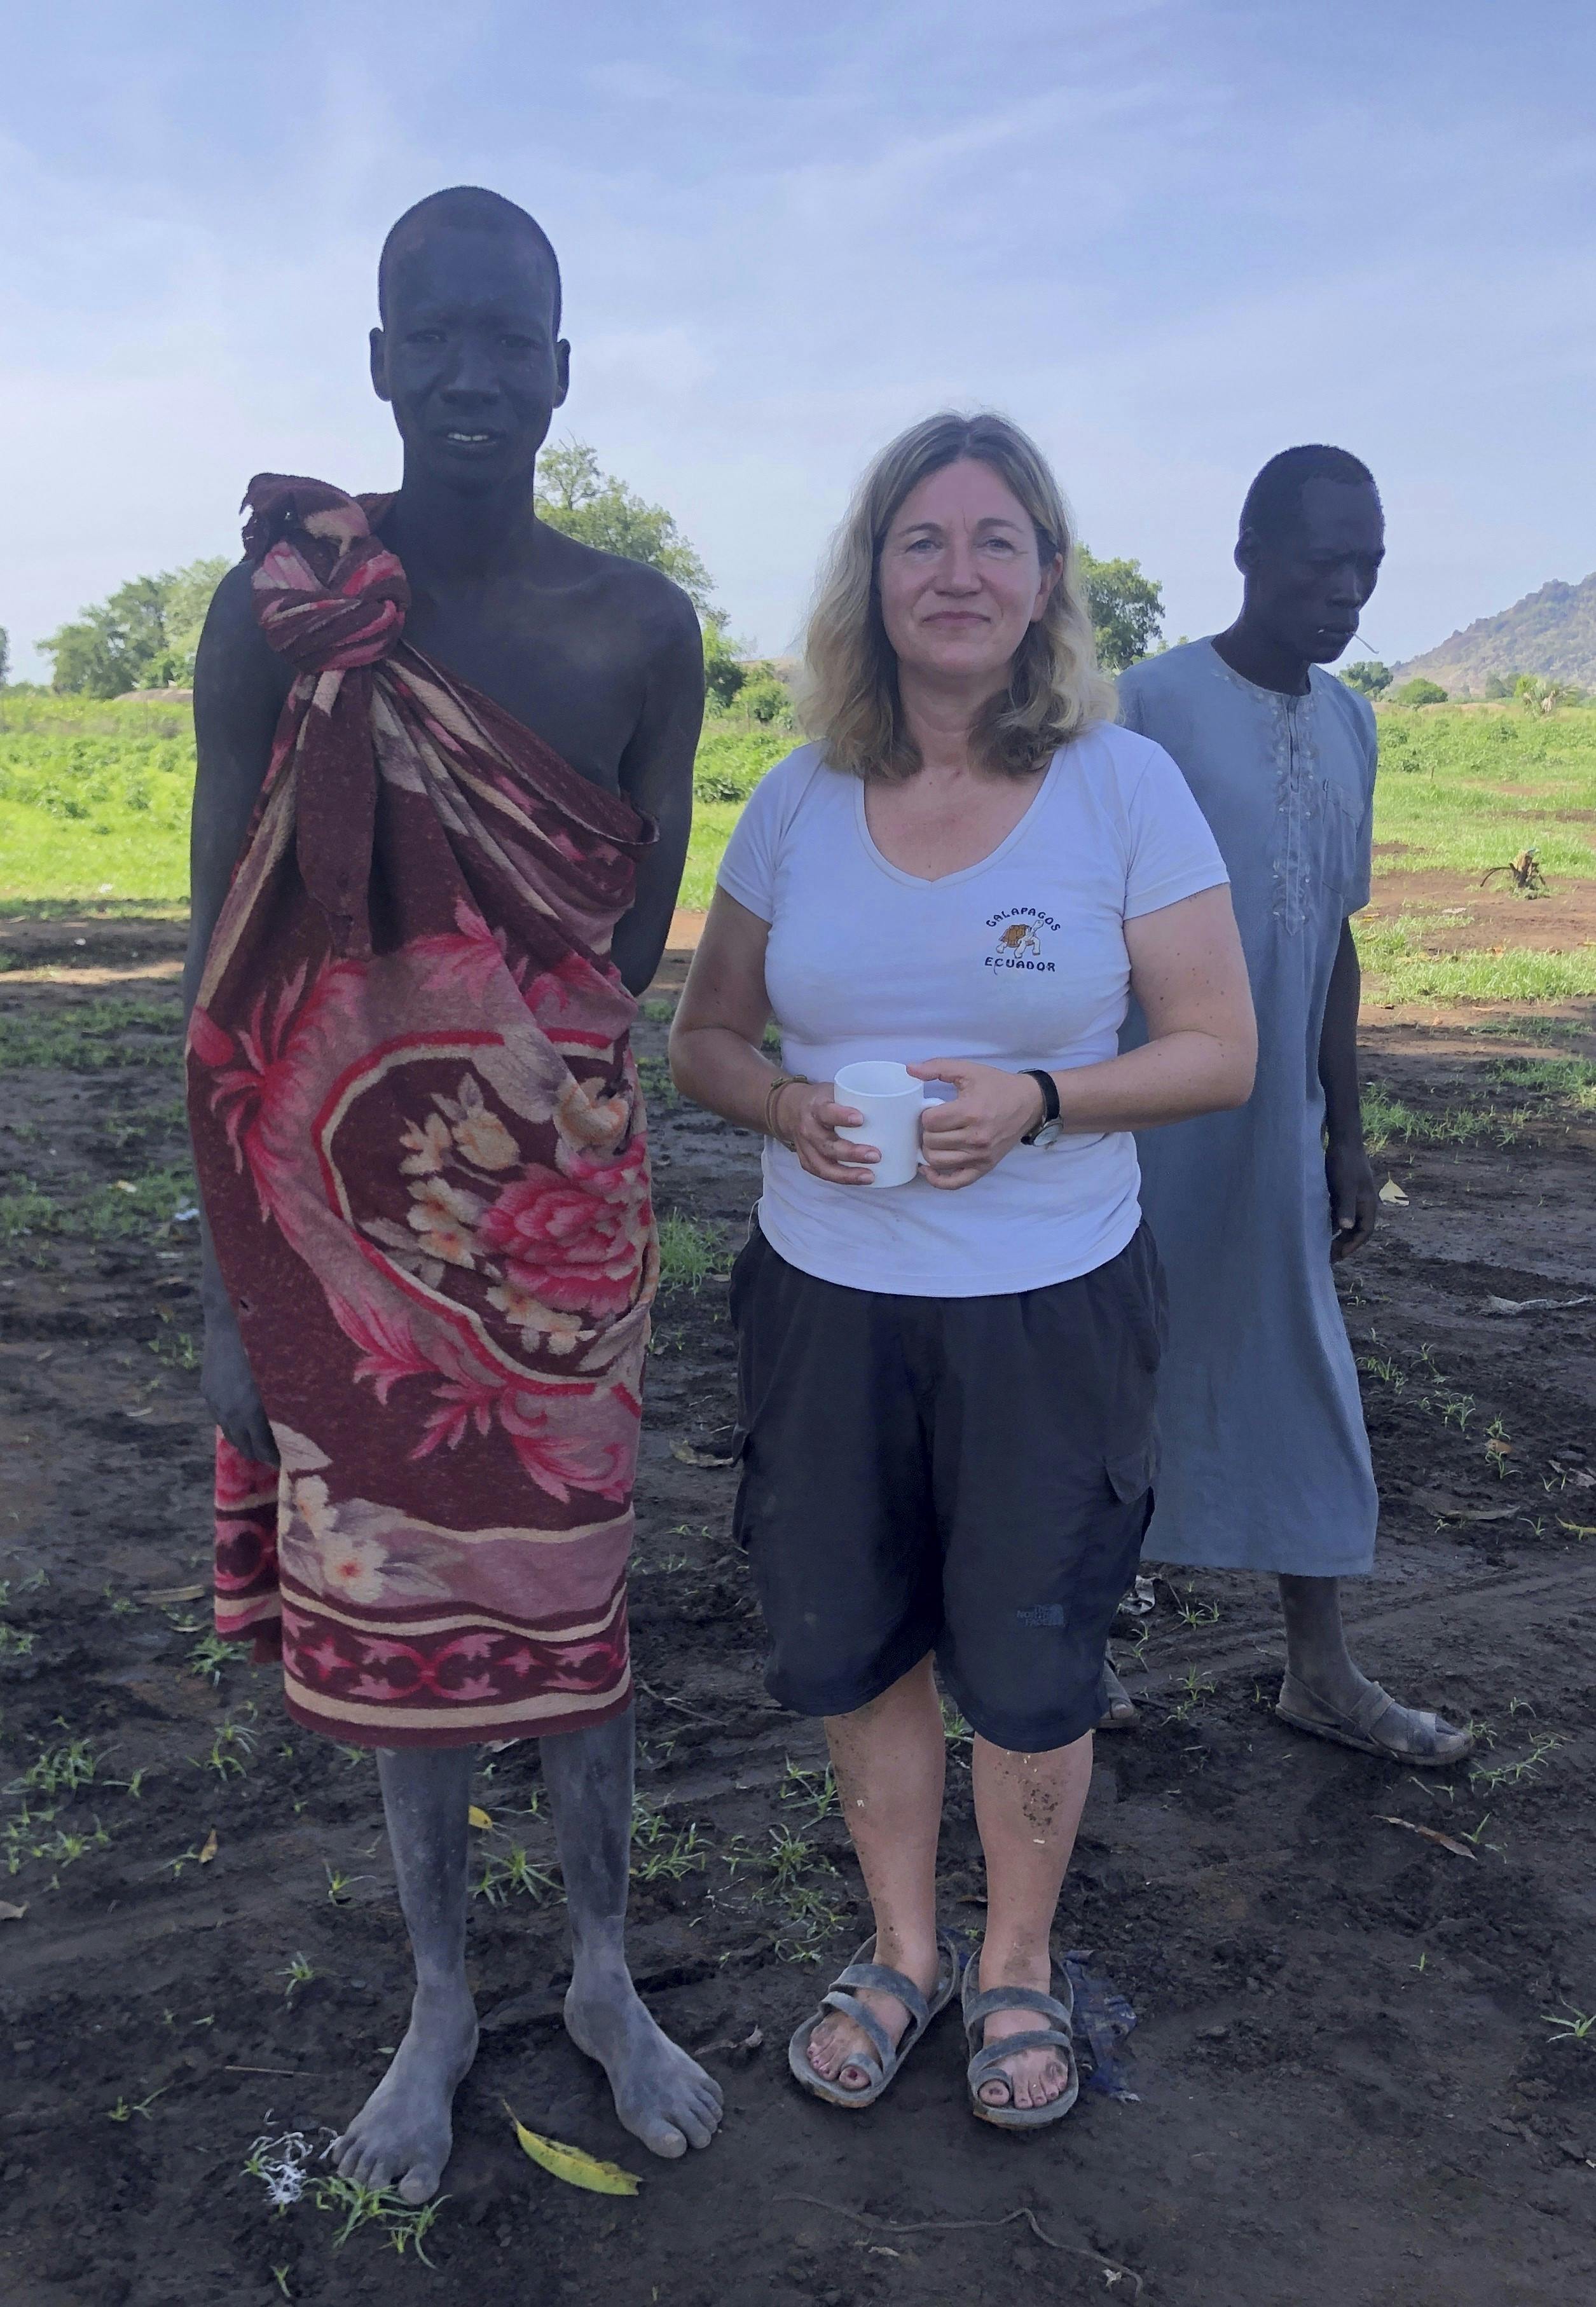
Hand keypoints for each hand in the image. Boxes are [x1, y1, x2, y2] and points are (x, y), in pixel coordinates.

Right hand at [201, 1299, 278, 1465]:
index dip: (276, 1457)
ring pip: (230, 1434)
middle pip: (245, 1445)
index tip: (288, 1463)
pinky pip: (221, 1417)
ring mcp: (216, 1402)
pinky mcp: (207, 1391)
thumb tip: (307, 1420)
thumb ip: (292, 1401)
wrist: (228, 1319)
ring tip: (262, 1444)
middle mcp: (231, 1411)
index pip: (264, 1446)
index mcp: (252, 1410)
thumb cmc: (267, 1342)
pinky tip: (245, 1421)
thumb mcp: (286, 1373)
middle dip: (261, 1453)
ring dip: (246, 1441)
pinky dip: (234, 1425)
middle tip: (278, 1456)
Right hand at [776, 1080, 880, 1185]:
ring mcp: (805, 1148)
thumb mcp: (836, 1090)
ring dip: (848, 1173)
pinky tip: (860, 1180)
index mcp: (816, 1107)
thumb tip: (900, 1102)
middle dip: (852, 1153)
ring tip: (870, 1176)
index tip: (860, 1119)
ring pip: (824, 1166)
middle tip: (876, 1155)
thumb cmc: (825, 1100)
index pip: (826, 1112)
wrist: (792, 1110)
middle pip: (828, 1145)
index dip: (841, 1116)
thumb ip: (858, 1097)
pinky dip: (842, 1179)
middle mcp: (808, 1129)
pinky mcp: (807, 1161)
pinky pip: (823, 1174)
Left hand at [907, 1058, 1046, 1190]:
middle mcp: (976, 1137)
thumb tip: (909, 1069)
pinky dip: (937, 1179)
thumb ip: (937, 1067)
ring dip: (930, 1150)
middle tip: (936, 1123)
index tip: (934, 1109)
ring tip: (936, 1139)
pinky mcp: (984, 1167)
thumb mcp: (968, 1070)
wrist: (1029, 1103)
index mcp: (971, 1112)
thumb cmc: (997, 1086)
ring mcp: (980, 1156)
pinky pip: (955, 1183)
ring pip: (937, 1161)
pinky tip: (928, 1169)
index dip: (926, 1114)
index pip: (930, 1121)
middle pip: (931, 1142)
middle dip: (928, 1131)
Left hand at [1326, 1135, 1377, 1262]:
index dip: (1353, 1246)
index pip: (1365, 1232)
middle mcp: (1362, 1204)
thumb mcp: (1345, 1186)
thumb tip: (1347, 1229)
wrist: (1343, 1140)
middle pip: (1356, 1230)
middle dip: (1344, 1245)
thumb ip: (1345, 1206)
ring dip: (1337, 1236)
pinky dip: (1331, 1223)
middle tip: (1327, 1257)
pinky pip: (1339, 1213)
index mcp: (1367, 1204)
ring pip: (1347, 1223)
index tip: (1338, 1256)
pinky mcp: (1343, 1193)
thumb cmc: (1345, 1163)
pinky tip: (1317, 1228)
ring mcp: (1353, 1198)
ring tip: (1322, 1247)